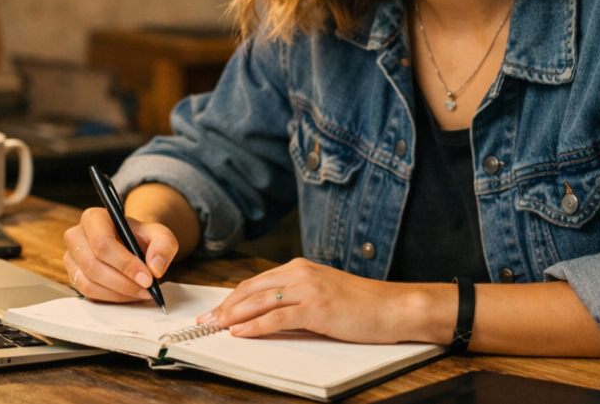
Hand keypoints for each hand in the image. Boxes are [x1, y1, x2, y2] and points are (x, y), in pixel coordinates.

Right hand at [63, 207, 178, 302]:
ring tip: (140, 293)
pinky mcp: (73, 275)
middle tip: (147, 289)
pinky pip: (87, 293)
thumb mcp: (159, 234)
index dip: (125, 264)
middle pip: (93, 265)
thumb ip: (164, 245)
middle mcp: (76, 235)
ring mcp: (71, 257)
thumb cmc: (140, 236)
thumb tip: (155, 268)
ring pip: (88, 282)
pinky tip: (128, 295)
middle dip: (123, 282)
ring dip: (117, 293)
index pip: (103, 243)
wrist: (130, 242)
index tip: (147, 278)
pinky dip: (110, 298)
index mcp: (94, 218)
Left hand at [197, 258, 454, 343]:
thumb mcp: (323, 293)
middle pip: (251, 289)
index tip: (215, 310)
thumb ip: (296, 297)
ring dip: (232, 315)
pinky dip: (255, 326)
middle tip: (205, 320)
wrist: (394, 307)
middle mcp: (300, 273)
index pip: (256, 282)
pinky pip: (277, 317)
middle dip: (225, 306)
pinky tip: (241, 333)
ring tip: (214, 326)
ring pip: (259, 301)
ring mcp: (308, 289)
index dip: (232, 297)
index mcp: (300, 268)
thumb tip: (267, 313)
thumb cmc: (362, 304)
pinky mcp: (317, 309)